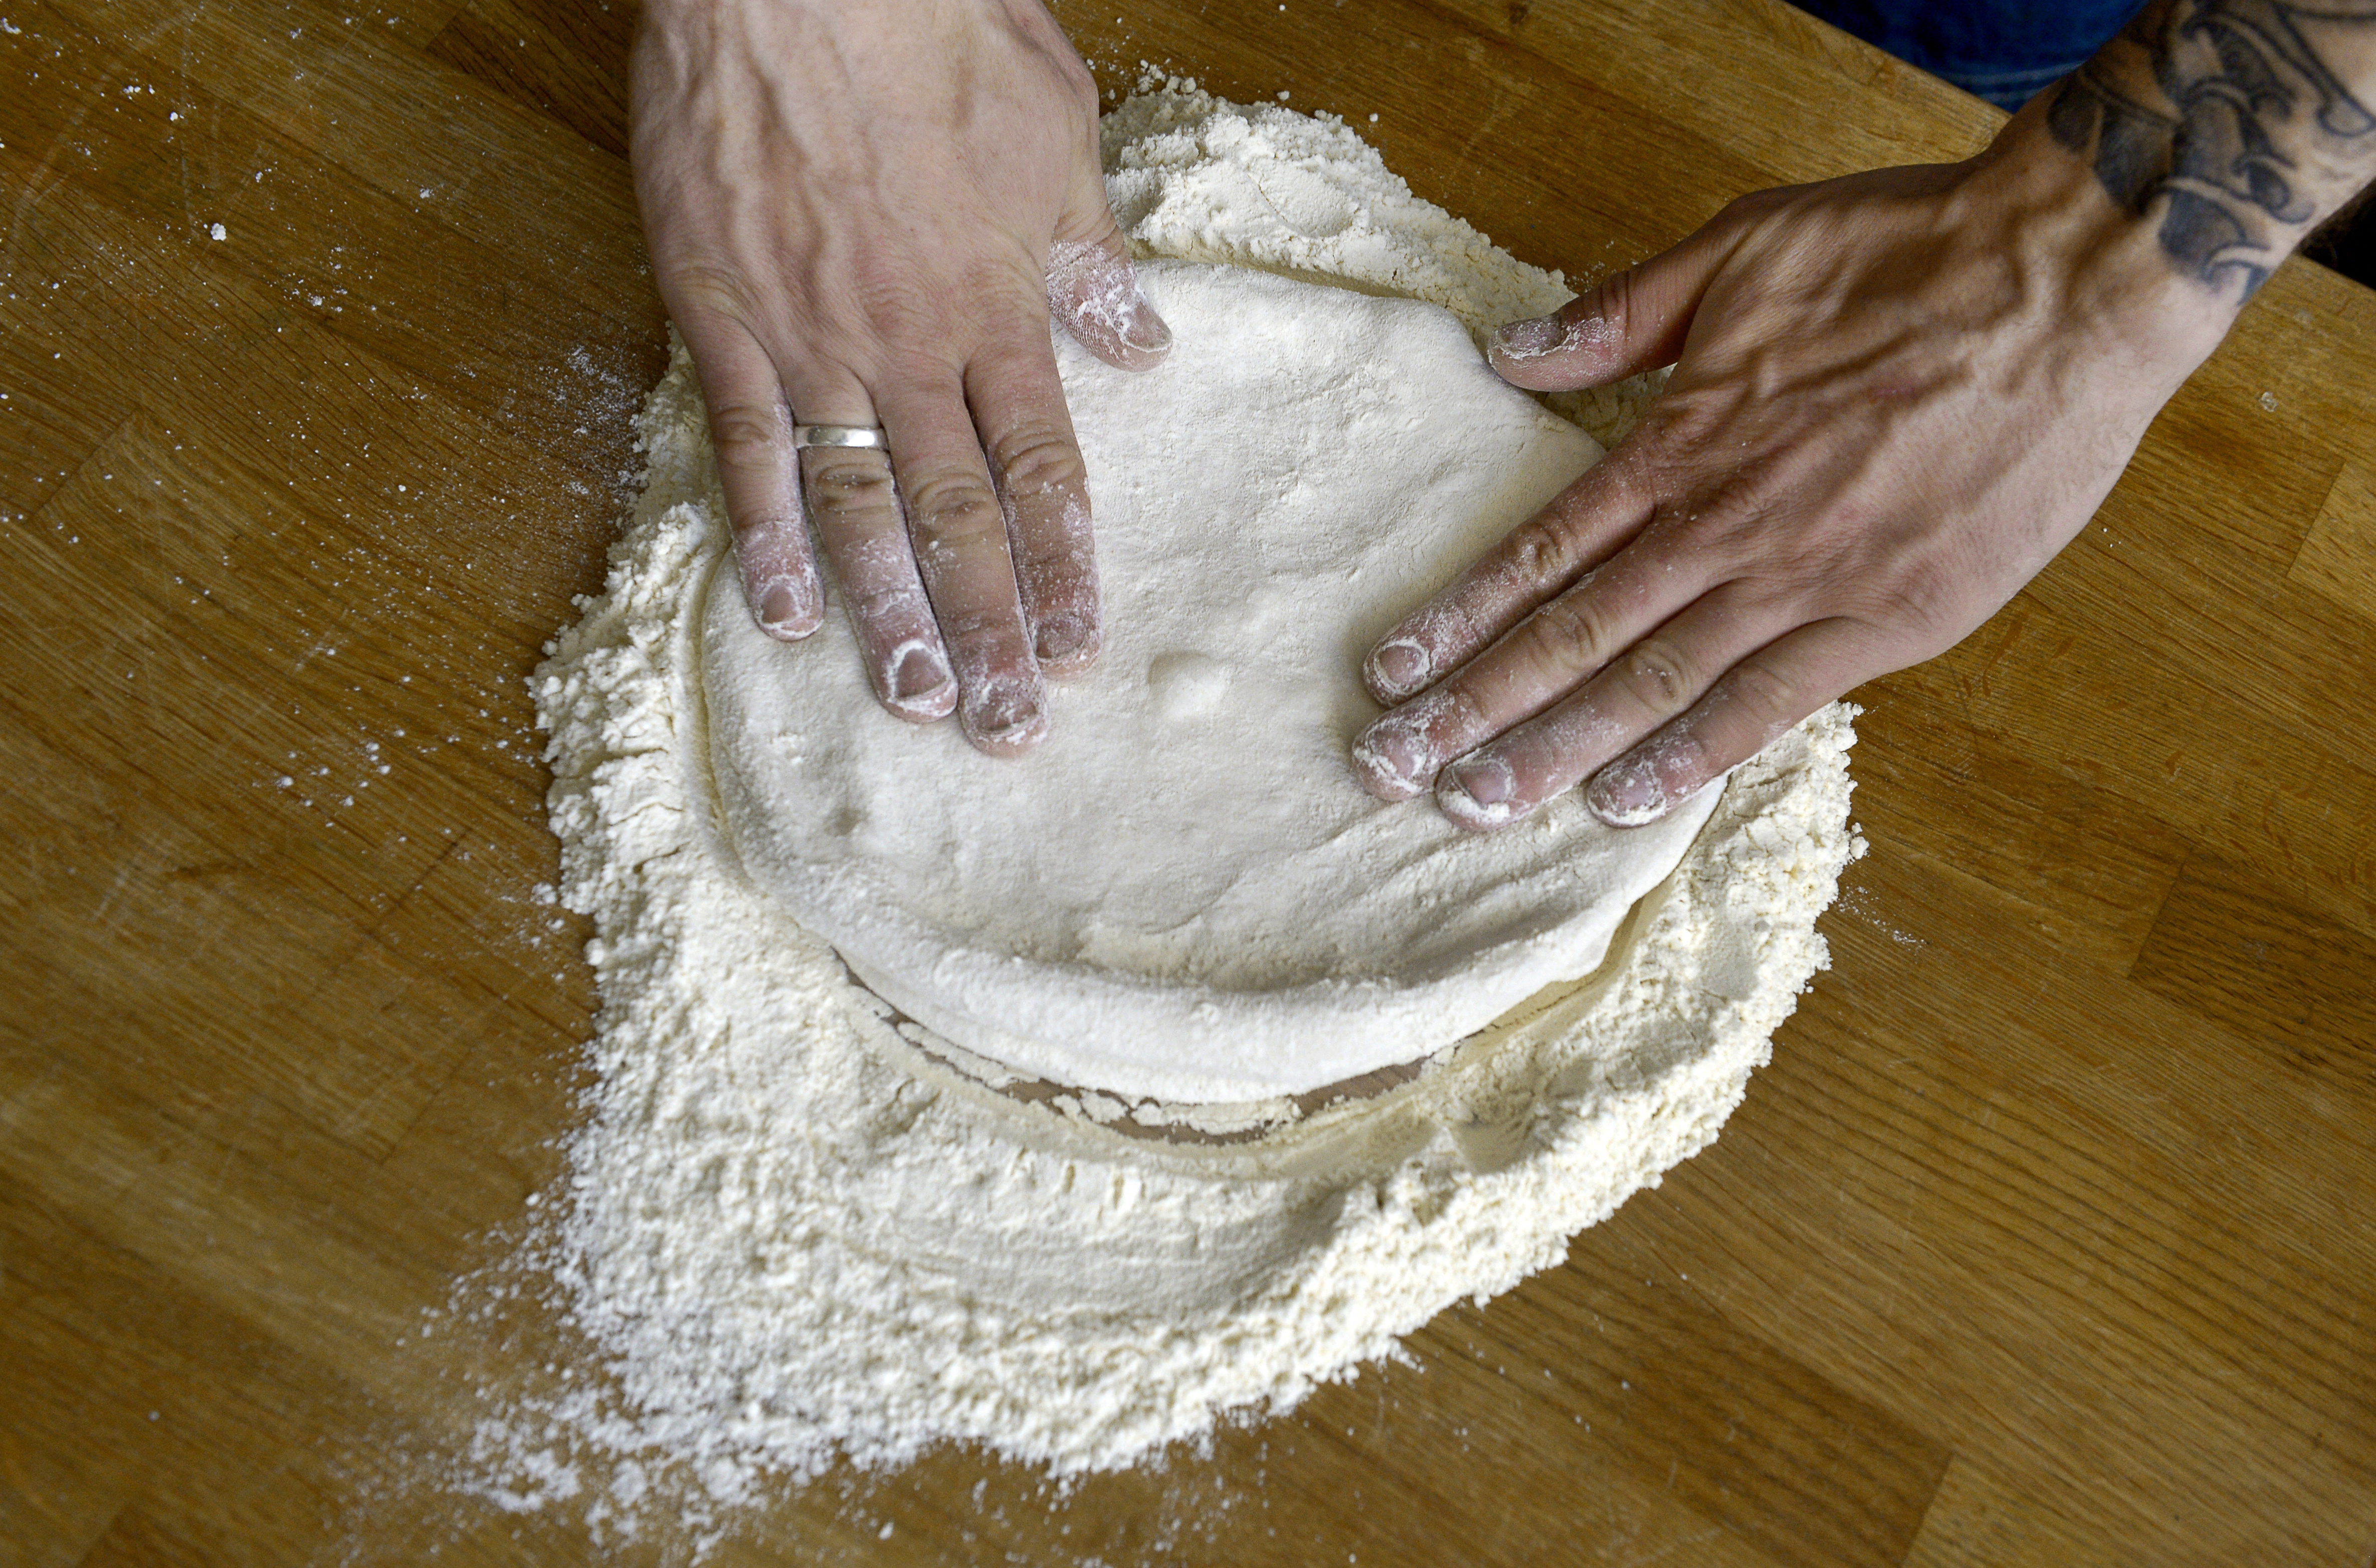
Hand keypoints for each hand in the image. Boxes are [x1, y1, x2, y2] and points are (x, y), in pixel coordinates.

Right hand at [630, 0, 1169, 752]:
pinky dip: (766, 538)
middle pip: (960, 516)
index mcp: (994, 305)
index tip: (1081, 646)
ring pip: (858, 507)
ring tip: (916, 704)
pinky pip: (748, 450)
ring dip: (890, 615)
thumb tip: (1145, 344)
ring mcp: (809, 341)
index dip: (1063, 565)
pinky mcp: (721, 318)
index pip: (1042, 469)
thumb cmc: (934, 26)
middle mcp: (907, 346)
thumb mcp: (1055, 132)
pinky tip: (787, 617)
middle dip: (990, 628)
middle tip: (1010, 727)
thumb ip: (1091, 254)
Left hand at [1350, 99, 2236, 829]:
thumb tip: (1508, 349)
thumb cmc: (1907, 253)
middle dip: (1473, 709)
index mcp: (1684, 443)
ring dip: (1553, 750)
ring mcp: (1806, 583)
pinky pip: (1769, 705)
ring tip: (1471, 805)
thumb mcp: (1743, 245)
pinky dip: (1691, 756)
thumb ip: (1619, 314)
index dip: (1456, 619)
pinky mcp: (1891, 621)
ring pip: (1650, 684)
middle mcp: (1725, 527)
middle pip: (1572, 636)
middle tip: (1388, 771)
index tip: (1388, 675)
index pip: (1540, 553)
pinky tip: (1620, 801)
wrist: (2067, 283)